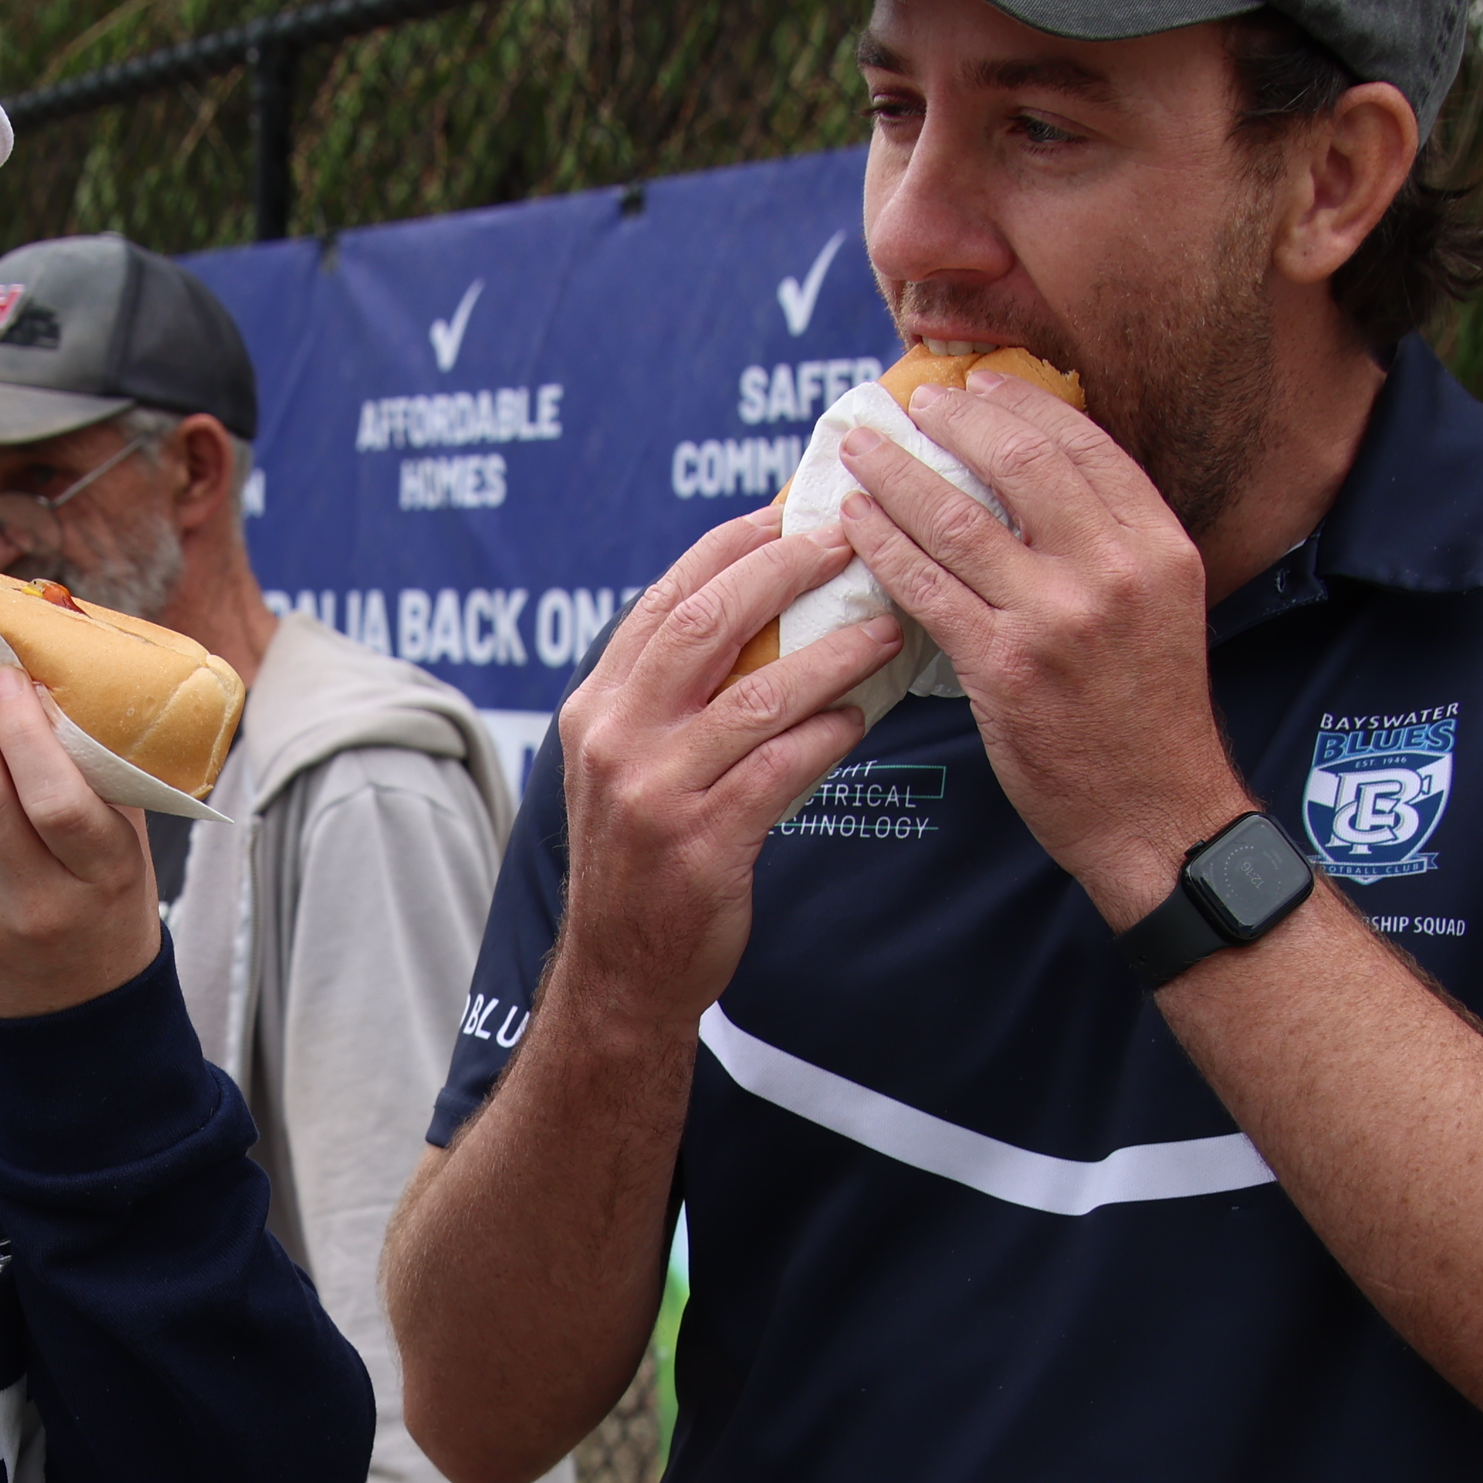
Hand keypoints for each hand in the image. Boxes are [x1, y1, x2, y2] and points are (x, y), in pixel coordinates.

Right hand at [541, 511, 872, 1023]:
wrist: (621, 970)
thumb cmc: (646, 856)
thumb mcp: (633, 762)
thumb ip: (672, 694)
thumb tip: (753, 610)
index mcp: (597, 705)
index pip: (665, 600)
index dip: (728, 548)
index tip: (786, 512)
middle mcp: (613, 737)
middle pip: (703, 625)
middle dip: (781, 572)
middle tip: (848, 542)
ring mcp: (652, 790)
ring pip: (755, 696)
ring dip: (830, 654)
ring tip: (885, 626)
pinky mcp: (700, 843)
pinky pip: (779, 770)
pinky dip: (827, 736)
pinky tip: (861, 717)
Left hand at [830, 369, 1249, 916]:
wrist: (1158, 814)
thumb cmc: (1149, 714)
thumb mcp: (1160, 606)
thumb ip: (1111, 543)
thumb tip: (1036, 480)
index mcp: (1158, 545)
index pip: (1083, 444)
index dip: (1022, 404)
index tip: (978, 383)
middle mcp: (1113, 569)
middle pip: (1018, 463)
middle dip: (954, 421)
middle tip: (911, 404)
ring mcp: (1056, 616)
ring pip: (957, 519)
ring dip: (896, 476)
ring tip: (860, 451)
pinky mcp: (1003, 666)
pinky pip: (925, 588)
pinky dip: (882, 547)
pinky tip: (854, 524)